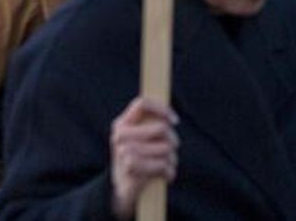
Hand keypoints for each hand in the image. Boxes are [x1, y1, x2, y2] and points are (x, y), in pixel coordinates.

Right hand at [109, 96, 177, 218]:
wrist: (121, 191)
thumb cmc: (136, 161)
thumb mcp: (137, 140)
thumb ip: (149, 125)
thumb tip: (170, 118)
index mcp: (121, 124)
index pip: (142, 104)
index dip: (162, 109)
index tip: (174, 120)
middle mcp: (120, 135)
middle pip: (161, 127)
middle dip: (173, 140)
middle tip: (171, 149)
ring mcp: (125, 151)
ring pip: (166, 148)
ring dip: (172, 159)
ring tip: (166, 165)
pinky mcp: (133, 168)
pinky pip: (163, 165)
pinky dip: (169, 172)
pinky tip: (165, 175)